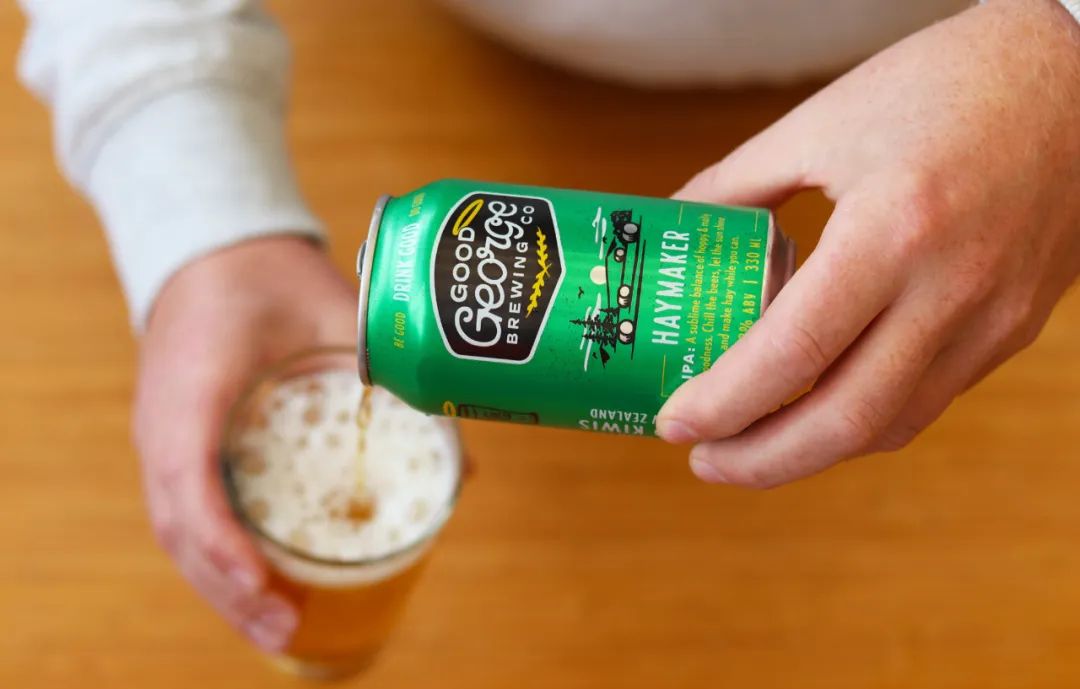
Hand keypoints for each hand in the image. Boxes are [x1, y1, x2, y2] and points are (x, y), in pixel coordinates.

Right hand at [133, 237, 355, 649]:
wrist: (215, 251)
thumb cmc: (274, 280)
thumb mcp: (340, 316)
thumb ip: (395, 380)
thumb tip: (464, 466)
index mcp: (196, 384)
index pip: (189, 475)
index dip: (224, 536)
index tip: (265, 579)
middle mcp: (166, 423)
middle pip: (180, 525)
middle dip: (230, 587)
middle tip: (287, 630)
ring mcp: (164, 438)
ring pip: (178, 531)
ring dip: (221, 587)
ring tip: (277, 629)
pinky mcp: (176, 445)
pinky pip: (185, 513)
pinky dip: (217, 558)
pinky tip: (256, 589)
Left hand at [657, 0, 1079, 487]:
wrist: (1079, 77)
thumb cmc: (948, 84)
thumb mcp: (822, 121)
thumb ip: (737, 183)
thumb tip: (676, 227)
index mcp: (891, 230)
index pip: (793, 351)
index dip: (724, 402)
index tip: (674, 421)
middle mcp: (948, 290)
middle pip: (844, 420)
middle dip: (760, 460)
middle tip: (702, 458)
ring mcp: (991, 320)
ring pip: (890, 426)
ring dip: (810, 451)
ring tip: (748, 442)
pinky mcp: (1012, 330)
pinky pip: (927, 400)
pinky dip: (863, 420)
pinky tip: (817, 406)